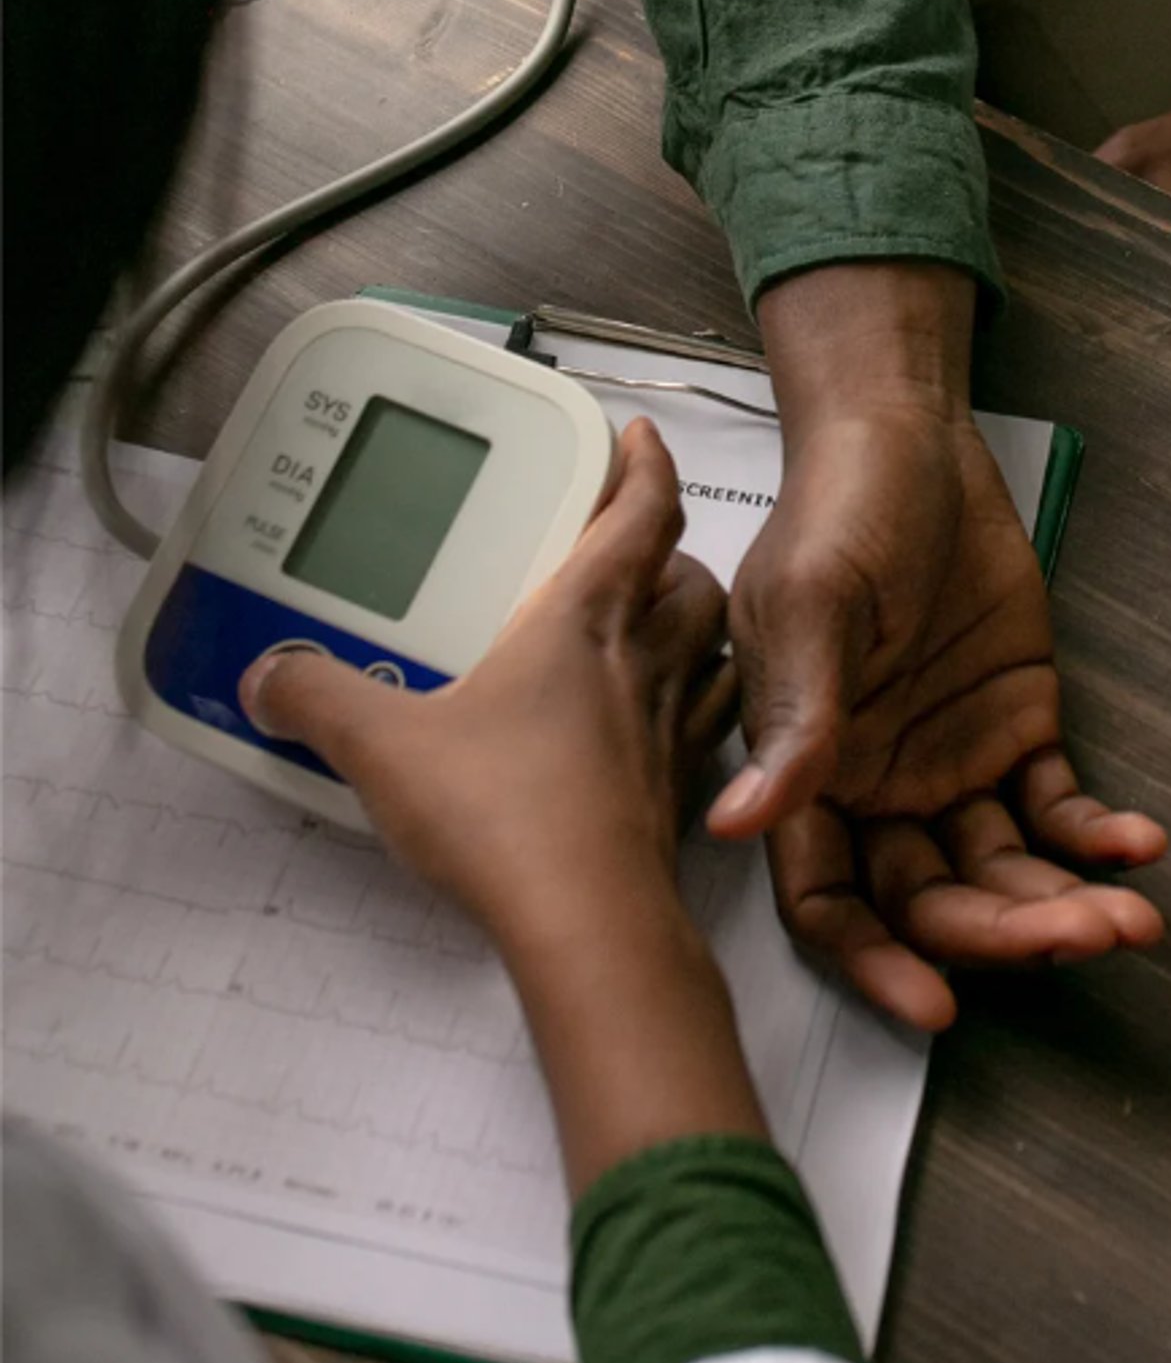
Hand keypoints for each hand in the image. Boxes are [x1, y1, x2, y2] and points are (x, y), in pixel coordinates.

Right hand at [238, 417, 730, 948]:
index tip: (638, 437)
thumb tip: (270, 674)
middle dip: (669, 548)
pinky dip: (686, 703)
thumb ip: (319, 700)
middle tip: (624, 543)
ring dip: (687, 621)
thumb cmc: (505, 816)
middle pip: (691, 576)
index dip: (646, 466)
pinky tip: (640, 723)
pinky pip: (700, 723)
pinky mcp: (672, 794)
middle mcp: (640, 664)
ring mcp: (666, 731)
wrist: (587, 925)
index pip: (641, 514)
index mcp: (582, 622)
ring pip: (708, 647)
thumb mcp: (384, 746)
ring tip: (639, 622)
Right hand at [714, 265, 1165, 1030]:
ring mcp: (952, 766)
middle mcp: (878, 791)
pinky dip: (1099, 833)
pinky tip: (1141, 843)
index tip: (940, 1010)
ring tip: (1136, 915)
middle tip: (1083, 937)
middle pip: (934, 902)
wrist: (909, 440)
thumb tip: (737, 825)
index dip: (877, 961)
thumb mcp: (810, 606)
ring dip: (1065, 899)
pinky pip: (1059, 806)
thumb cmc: (837, 512)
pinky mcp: (1019, 732)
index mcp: (808, 774)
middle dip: (1005, 935)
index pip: (832, 902)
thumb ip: (794, 719)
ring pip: (1005, 869)